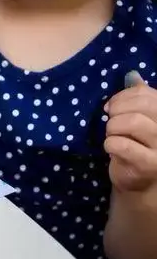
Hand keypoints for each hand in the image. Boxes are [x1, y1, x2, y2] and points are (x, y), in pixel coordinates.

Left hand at [104, 71, 156, 191]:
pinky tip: (112, 149)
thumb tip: (133, 75)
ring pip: (132, 122)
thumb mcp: (140, 119)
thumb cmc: (137, 146)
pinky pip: (120, 144)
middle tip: (111, 122)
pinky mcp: (149, 165)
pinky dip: (109, 143)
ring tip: (113, 136)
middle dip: (117, 111)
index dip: (122, 97)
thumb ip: (139, 98)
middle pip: (142, 105)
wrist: (140, 182)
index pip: (145, 93)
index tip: (111, 107)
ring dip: (113, 127)